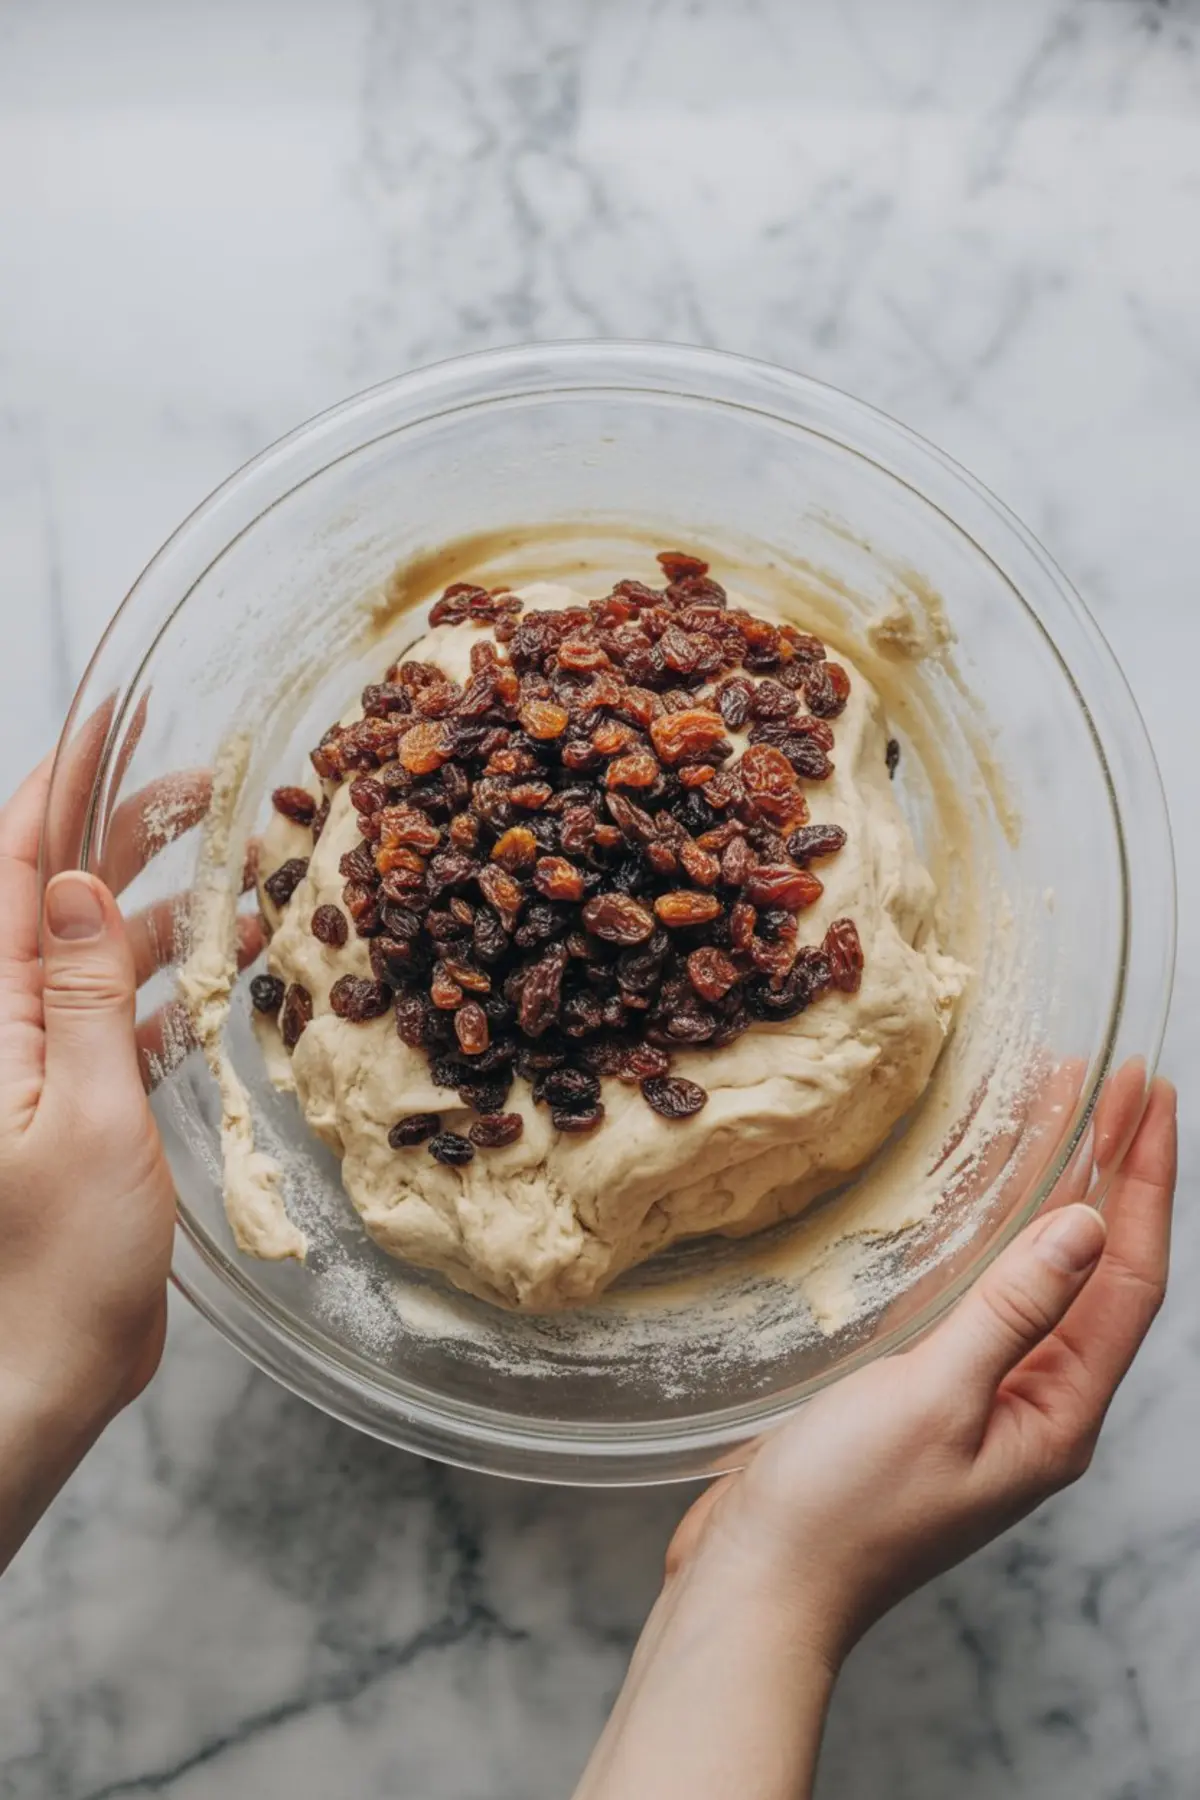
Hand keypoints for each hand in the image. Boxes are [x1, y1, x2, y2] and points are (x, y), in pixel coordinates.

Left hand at [0, 757, 189, 1569]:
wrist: (39, 1378)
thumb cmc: (55, 1269)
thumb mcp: (84, 1119)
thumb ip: (76, 997)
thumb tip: (68, 883)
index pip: (14, 868)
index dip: (61, 783)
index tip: (111, 713)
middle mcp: (8, 1023)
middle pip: (57, 892)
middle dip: (123, 821)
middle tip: (201, 770)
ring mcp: (43, 1059)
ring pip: (100, 948)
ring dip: (162, 898)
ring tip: (238, 852)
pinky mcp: (80, 1100)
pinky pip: (124, 1013)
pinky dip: (175, 978)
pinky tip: (232, 955)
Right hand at [576, 1071, 1175, 1799]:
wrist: (760, 1583)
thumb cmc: (845, 1509)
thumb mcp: (937, 1399)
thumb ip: (1014, 1308)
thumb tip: (1088, 1226)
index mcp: (1058, 1415)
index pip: (1129, 1279)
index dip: (1147, 1182)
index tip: (1151, 1098)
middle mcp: (1032, 1402)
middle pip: (1092, 1268)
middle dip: (1111, 1172)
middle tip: (1117, 1083)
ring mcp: (977, 1395)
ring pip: (1033, 1271)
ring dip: (1051, 1190)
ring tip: (1061, 1109)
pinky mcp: (921, 1389)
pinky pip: (975, 1289)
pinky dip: (985, 1229)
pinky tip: (979, 1188)